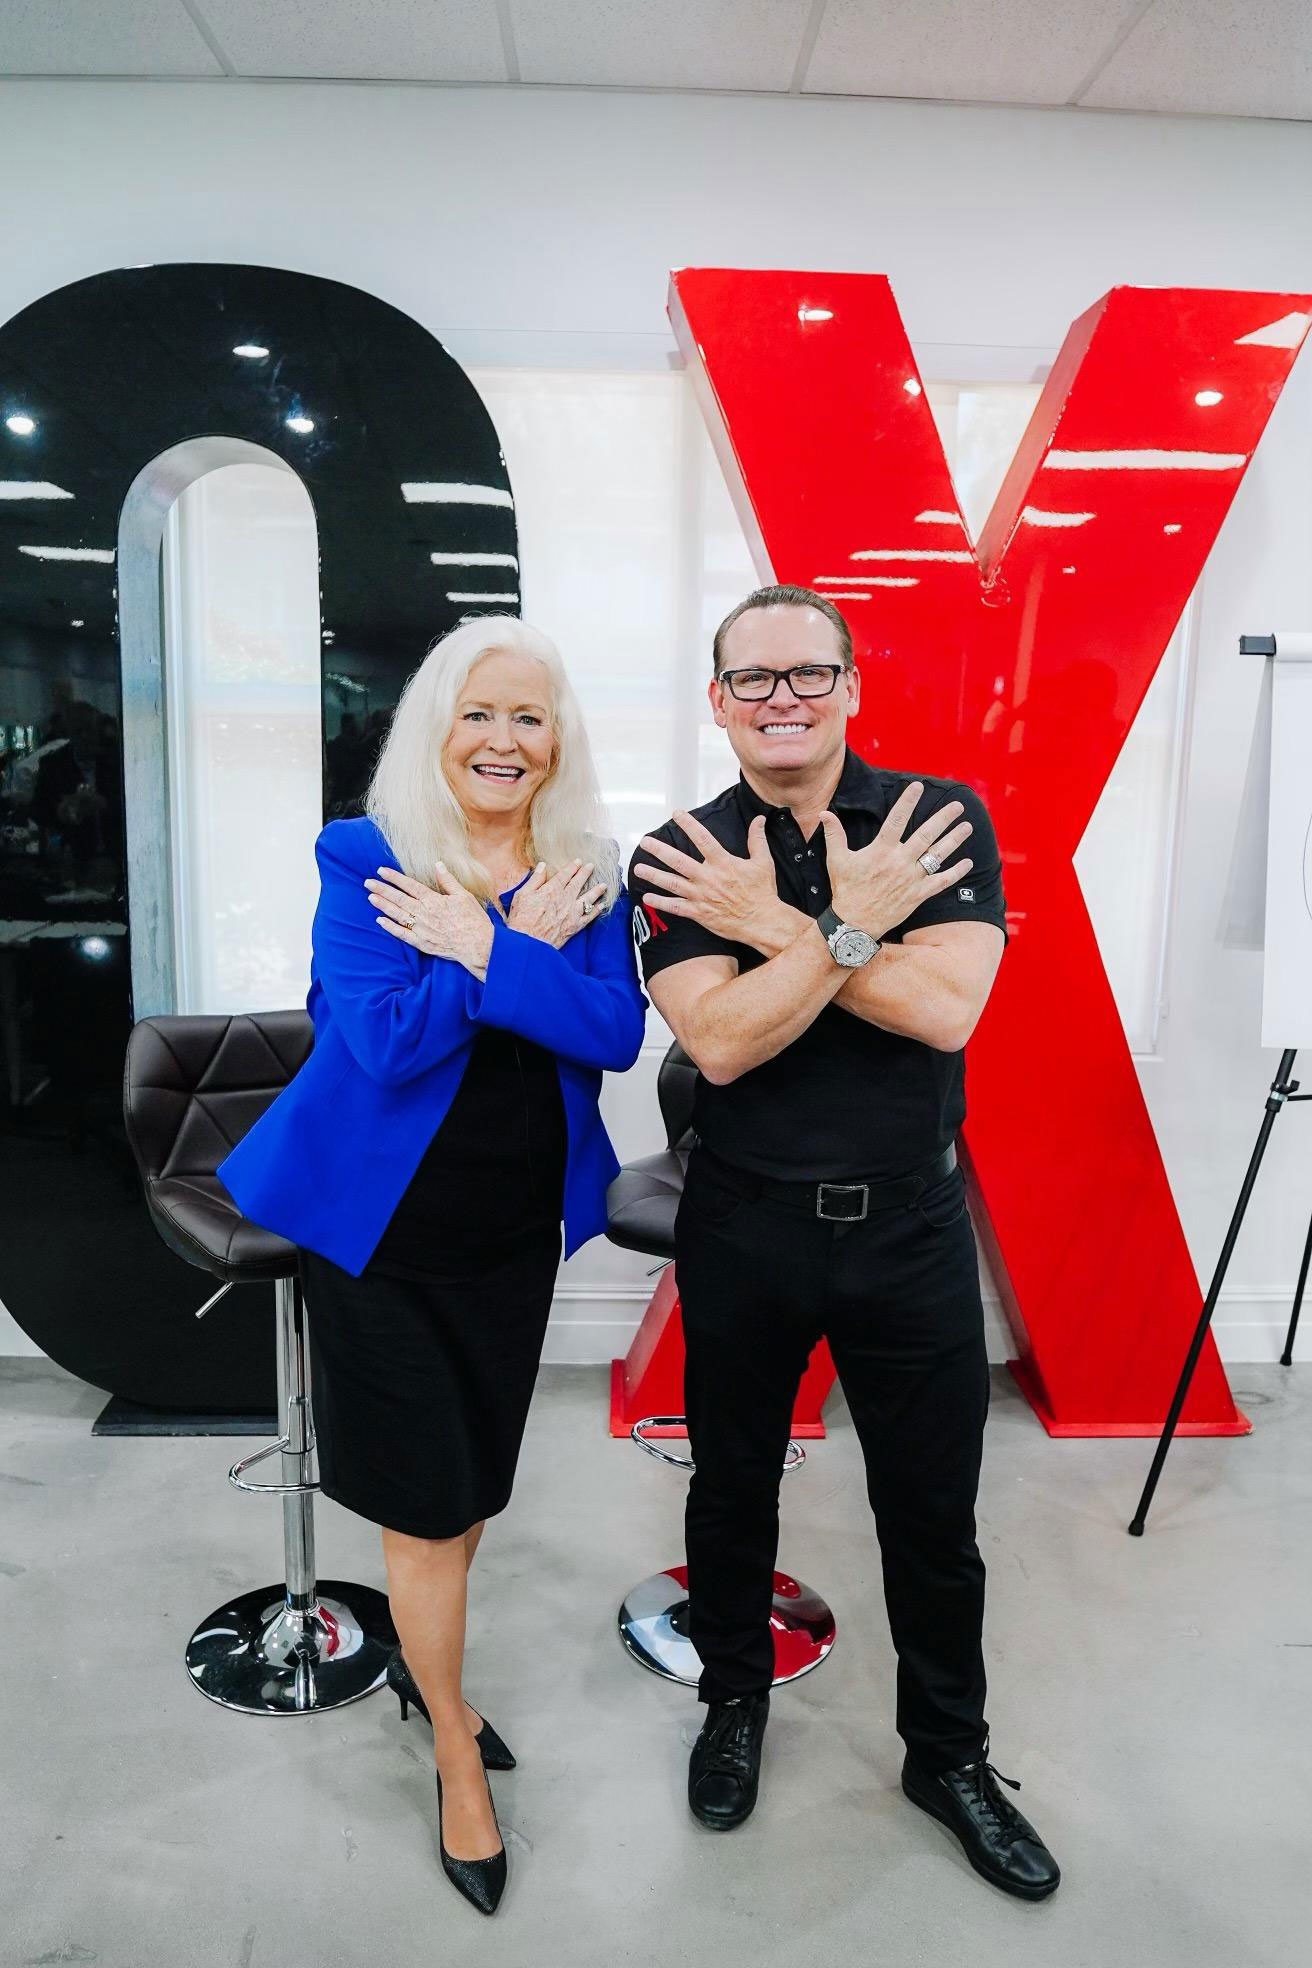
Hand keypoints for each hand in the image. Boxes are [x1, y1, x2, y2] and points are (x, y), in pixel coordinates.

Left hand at [364, 862, 494, 977]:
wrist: (478, 946)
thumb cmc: (473, 921)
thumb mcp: (464, 896)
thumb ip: (448, 880)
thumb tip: (438, 864)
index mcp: (433, 900)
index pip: (409, 885)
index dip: (394, 878)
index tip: (381, 871)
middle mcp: (424, 913)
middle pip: (398, 899)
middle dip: (382, 890)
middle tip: (367, 882)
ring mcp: (421, 929)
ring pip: (397, 915)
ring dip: (382, 905)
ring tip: (370, 897)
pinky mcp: (422, 943)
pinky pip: (401, 934)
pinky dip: (390, 927)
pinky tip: (380, 921)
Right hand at [506, 859, 605, 947]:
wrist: (528, 942)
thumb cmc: (522, 919)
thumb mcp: (523, 895)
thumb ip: (535, 879)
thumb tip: (543, 866)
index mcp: (552, 890)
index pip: (565, 875)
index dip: (572, 867)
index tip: (578, 861)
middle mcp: (565, 899)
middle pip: (578, 883)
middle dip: (585, 873)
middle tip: (592, 866)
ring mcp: (572, 913)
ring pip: (588, 898)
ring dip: (596, 890)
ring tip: (603, 885)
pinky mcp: (575, 926)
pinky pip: (589, 916)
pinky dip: (597, 910)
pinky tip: (602, 906)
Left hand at [633, 810, 784, 945]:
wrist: (762, 921)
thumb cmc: (762, 892)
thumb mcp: (763, 862)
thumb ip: (757, 839)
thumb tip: (758, 820)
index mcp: (723, 863)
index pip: (702, 839)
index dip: (688, 825)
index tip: (676, 813)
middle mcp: (708, 878)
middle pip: (678, 861)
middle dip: (659, 850)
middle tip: (644, 842)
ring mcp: (701, 896)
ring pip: (672, 883)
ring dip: (654, 875)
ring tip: (638, 868)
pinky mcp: (699, 913)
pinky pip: (676, 907)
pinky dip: (660, 903)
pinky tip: (647, 897)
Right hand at [822, 782, 973, 937]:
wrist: (854, 924)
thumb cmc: (845, 890)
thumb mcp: (836, 860)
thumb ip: (834, 834)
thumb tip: (824, 813)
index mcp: (881, 850)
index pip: (897, 819)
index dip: (907, 801)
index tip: (918, 786)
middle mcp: (899, 862)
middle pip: (926, 835)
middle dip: (943, 818)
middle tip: (958, 805)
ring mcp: (911, 879)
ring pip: (937, 855)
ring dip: (954, 840)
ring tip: (967, 826)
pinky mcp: (918, 895)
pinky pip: (941, 882)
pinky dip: (955, 872)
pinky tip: (968, 862)